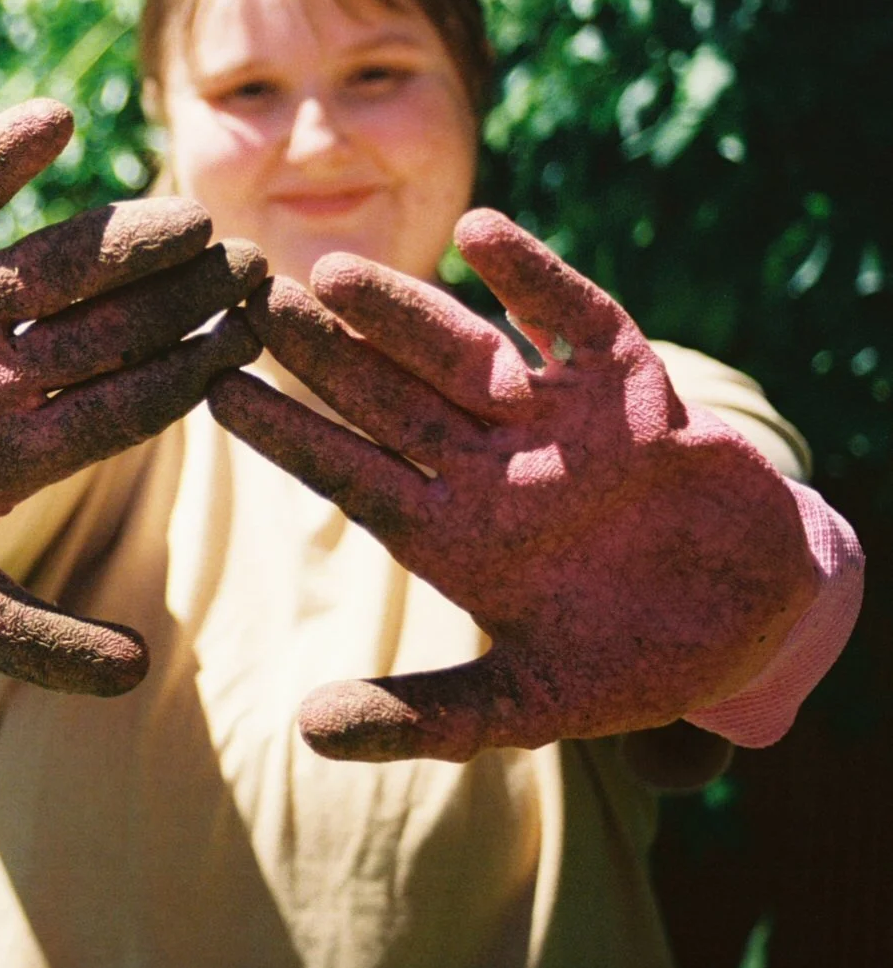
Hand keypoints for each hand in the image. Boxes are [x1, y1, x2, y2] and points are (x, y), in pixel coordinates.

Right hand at [0, 99, 263, 694]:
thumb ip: (31, 638)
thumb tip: (141, 676)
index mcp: (21, 447)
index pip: (124, 404)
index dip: (187, 374)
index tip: (250, 344)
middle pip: (108, 326)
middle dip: (178, 299)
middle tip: (251, 266)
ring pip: (52, 264)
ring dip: (120, 237)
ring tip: (187, 213)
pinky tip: (56, 118)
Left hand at [208, 209, 817, 761]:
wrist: (754, 623)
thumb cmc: (624, 663)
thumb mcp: (523, 705)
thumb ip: (421, 716)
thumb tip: (305, 733)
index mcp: (449, 534)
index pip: (348, 473)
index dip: (286, 434)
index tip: (214, 393)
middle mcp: (488, 466)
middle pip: (387, 399)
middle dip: (321, 353)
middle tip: (247, 298)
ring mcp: (555, 422)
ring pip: (463, 354)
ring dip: (401, 311)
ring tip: (331, 270)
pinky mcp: (631, 390)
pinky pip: (578, 324)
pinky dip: (535, 280)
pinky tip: (478, 234)